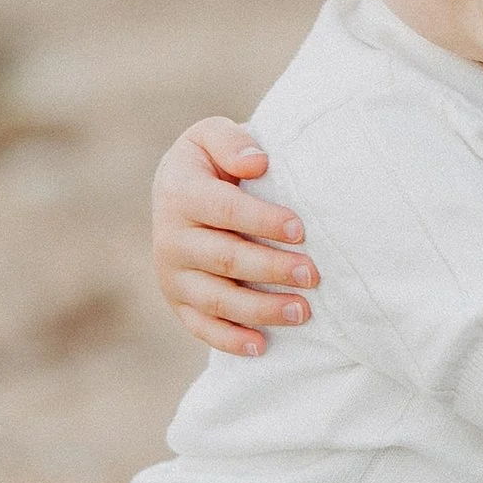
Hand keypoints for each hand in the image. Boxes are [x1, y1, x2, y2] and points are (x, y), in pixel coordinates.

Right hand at [152, 119, 315, 356]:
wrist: (180, 190)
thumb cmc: (210, 162)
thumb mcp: (211, 135)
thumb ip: (232, 141)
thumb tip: (257, 163)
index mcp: (179, 193)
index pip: (226, 210)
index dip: (264, 221)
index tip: (301, 230)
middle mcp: (170, 237)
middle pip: (226, 259)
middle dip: (272, 269)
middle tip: (313, 275)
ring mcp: (172, 274)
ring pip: (217, 299)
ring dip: (261, 310)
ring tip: (303, 311)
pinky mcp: (178, 301)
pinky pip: (202, 327)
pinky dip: (230, 340)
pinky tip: (262, 346)